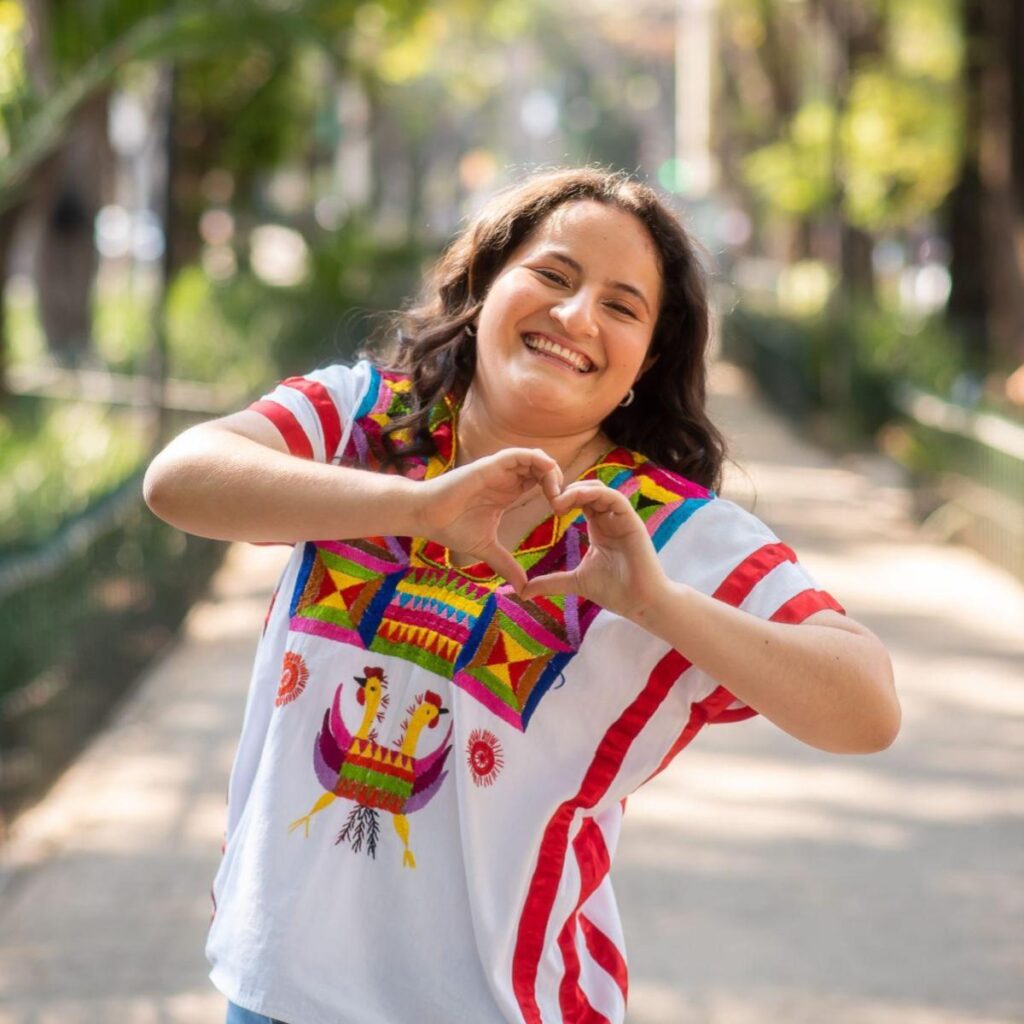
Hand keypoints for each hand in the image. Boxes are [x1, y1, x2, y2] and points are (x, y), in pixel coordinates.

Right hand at [417, 448, 562, 591]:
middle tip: (562, 504)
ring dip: (552, 472)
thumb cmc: (451, 527)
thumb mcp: (486, 548)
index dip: (556, 493)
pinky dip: (538, 461)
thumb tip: (523, 588)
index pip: (541, 482)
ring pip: (536, 458)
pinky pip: (520, 454)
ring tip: (556, 494)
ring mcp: (499, 469)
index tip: (560, 513)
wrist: (426, 516)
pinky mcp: (490, 464)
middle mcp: (506, 478)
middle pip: (544, 468)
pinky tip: (546, 479)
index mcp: (508, 492)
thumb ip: (506, 564)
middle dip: (559, 482)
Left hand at [519, 480, 668, 617]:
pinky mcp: (631, 521)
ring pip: (599, 490)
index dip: (561, 498)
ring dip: (577, 490)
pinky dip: (594, 494)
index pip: (579, 501)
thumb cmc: (615, 591)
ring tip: (557, 501)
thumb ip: (551, 582)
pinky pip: (613, 498)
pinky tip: (574, 499)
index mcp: (599, 527)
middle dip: (565, 490)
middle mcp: (610, 519)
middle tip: (546, 499)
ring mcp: (621, 518)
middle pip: (587, 490)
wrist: (640, 603)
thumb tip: (523, 592)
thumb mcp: (575, 582)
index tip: (542, 506)